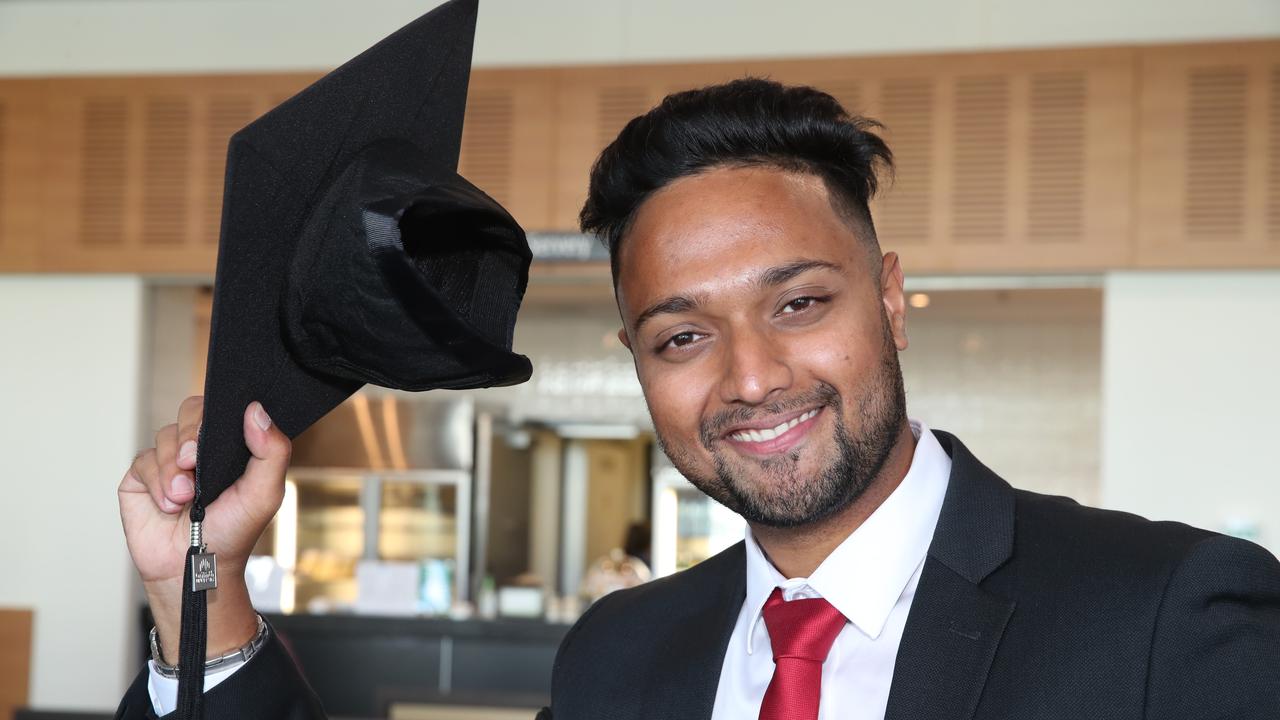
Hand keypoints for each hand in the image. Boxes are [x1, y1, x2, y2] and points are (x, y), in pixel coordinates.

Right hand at [118, 396, 290, 663]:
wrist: (196, 568)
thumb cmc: (233, 532)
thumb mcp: (265, 494)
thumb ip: (271, 451)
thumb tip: (256, 410)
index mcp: (231, 445)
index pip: (222, 407)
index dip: (215, 413)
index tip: (212, 434)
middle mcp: (200, 448)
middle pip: (190, 412)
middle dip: (189, 437)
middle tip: (191, 462)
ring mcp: (170, 460)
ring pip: (164, 437)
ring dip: (173, 468)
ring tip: (184, 498)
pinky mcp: (142, 477)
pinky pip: (143, 460)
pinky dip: (156, 481)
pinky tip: (168, 505)